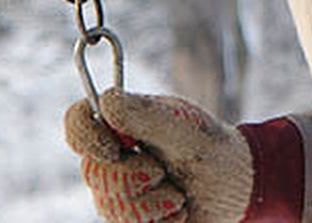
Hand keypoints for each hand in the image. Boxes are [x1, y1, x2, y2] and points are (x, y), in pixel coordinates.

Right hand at [65, 88, 253, 222]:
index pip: (77, 120)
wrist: (234, 188)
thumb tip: (105, 100)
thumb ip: (147, 115)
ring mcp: (115, 192)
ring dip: (153, 204)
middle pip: (92, 171)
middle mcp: (112, 156)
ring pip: (110, 207)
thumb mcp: (184, 127)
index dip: (84, 136)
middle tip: (163, 170)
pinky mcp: (127, 222)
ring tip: (177, 195)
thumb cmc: (210, 146)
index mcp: (123, 123)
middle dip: (134, 177)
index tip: (115, 149)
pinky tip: (176, 214)